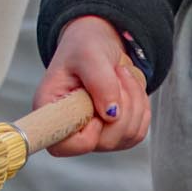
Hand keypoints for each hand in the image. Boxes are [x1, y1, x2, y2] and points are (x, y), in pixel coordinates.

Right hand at [35, 15, 150, 155]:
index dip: (86, 133)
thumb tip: (112, 114)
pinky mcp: (115, 134)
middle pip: (104, 141)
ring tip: (121, 74)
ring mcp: (94, 135)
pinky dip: (141, 106)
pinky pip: (138, 132)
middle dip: (122, 104)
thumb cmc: (84, 45)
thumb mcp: (89, 53)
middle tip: (116, 72)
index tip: (92, 104)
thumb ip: (99, 81)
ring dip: (134, 99)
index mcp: (50, 110)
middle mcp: (70, 129)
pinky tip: (128, 86)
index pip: (62, 146)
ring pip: (126, 136)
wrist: (99, 44)